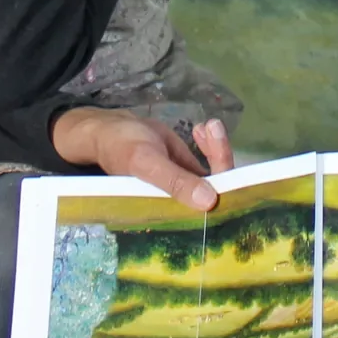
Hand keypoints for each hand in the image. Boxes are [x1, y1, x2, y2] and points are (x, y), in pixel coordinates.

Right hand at [51, 109, 232, 210]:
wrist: (111, 129)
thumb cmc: (122, 148)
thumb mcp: (147, 162)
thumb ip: (175, 181)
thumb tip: (209, 202)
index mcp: (174, 213)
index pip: (211, 211)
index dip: (226, 188)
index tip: (223, 158)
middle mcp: (184, 205)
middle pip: (222, 190)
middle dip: (221, 155)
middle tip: (213, 127)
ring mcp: (189, 188)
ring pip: (219, 174)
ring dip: (218, 147)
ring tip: (208, 125)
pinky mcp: (189, 172)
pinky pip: (212, 162)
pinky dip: (212, 144)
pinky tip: (201, 127)